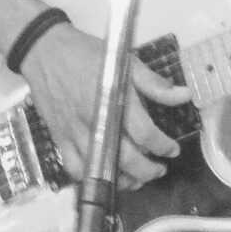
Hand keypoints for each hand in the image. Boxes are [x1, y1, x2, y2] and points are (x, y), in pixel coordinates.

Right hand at [17, 24, 191, 188]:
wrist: (46, 51)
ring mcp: (75, 132)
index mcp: (115, 99)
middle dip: (148, 170)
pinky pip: (74, 168)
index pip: (144, 133)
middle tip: (160, 170)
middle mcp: (96, 121)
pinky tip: (104, 176)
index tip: (172, 150)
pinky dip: (91, 177)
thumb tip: (185, 95)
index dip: (163, 146)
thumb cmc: (88, 54)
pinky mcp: (59, 138)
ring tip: (137, 179)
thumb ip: (155, 83)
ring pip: (101, 168)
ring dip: (123, 180)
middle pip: (126, 158)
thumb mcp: (126, 61)